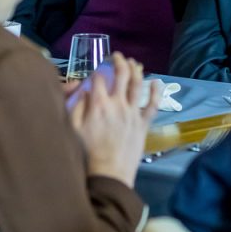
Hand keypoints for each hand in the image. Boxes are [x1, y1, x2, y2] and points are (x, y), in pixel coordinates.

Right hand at [69, 53, 160, 186]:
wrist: (109, 175)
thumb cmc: (87, 154)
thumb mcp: (73, 129)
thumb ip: (78, 107)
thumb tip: (85, 91)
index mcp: (98, 104)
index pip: (99, 78)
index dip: (97, 70)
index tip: (96, 71)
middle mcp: (117, 104)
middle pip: (121, 74)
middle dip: (119, 61)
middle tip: (116, 56)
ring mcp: (132, 113)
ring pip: (138, 84)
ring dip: (136, 69)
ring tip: (133, 62)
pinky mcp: (143, 124)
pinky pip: (153, 104)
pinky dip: (156, 91)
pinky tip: (157, 81)